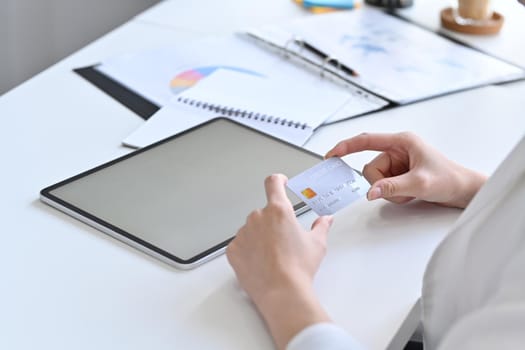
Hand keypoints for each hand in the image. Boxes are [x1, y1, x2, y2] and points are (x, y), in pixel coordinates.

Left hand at [227, 174, 332, 349]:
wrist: (282, 292)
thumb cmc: (298, 269)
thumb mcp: (317, 244)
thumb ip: (321, 226)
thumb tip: (325, 220)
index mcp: (278, 211)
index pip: (273, 183)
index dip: (278, 180)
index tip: (280, 182)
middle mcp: (257, 218)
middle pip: (264, 212)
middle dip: (272, 222)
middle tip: (283, 240)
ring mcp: (243, 233)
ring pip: (251, 229)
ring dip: (259, 236)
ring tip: (273, 256)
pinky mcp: (233, 250)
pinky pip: (240, 245)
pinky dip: (248, 250)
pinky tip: (261, 263)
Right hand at [325, 132, 486, 208]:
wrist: (464, 191)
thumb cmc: (450, 178)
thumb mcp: (420, 183)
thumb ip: (392, 187)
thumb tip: (371, 191)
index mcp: (402, 142)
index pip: (366, 141)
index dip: (346, 146)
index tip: (332, 154)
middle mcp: (398, 150)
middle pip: (370, 168)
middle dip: (381, 183)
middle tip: (401, 189)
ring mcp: (397, 163)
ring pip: (375, 179)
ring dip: (389, 191)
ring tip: (409, 192)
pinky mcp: (398, 174)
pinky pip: (383, 186)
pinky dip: (393, 194)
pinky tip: (409, 193)